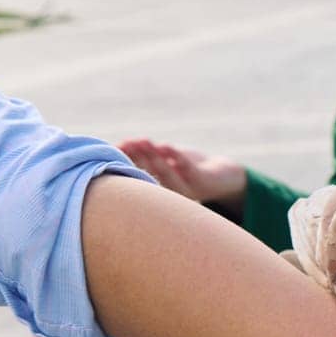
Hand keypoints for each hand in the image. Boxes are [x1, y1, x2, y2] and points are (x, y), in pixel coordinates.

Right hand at [117, 138, 246, 208]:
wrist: (223, 178)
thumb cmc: (188, 169)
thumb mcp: (167, 163)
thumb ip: (146, 156)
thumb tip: (118, 145)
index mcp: (160, 193)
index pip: (139, 177)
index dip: (126, 163)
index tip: (113, 149)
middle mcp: (171, 195)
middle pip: (150, 175)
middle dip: (137, 159)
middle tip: (125, 144)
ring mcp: (188, 190)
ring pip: (166, 172)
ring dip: (153, 157)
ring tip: (141, 141)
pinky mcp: (203, 182)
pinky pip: (187, 168)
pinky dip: (175, 156)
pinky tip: (164, 146)